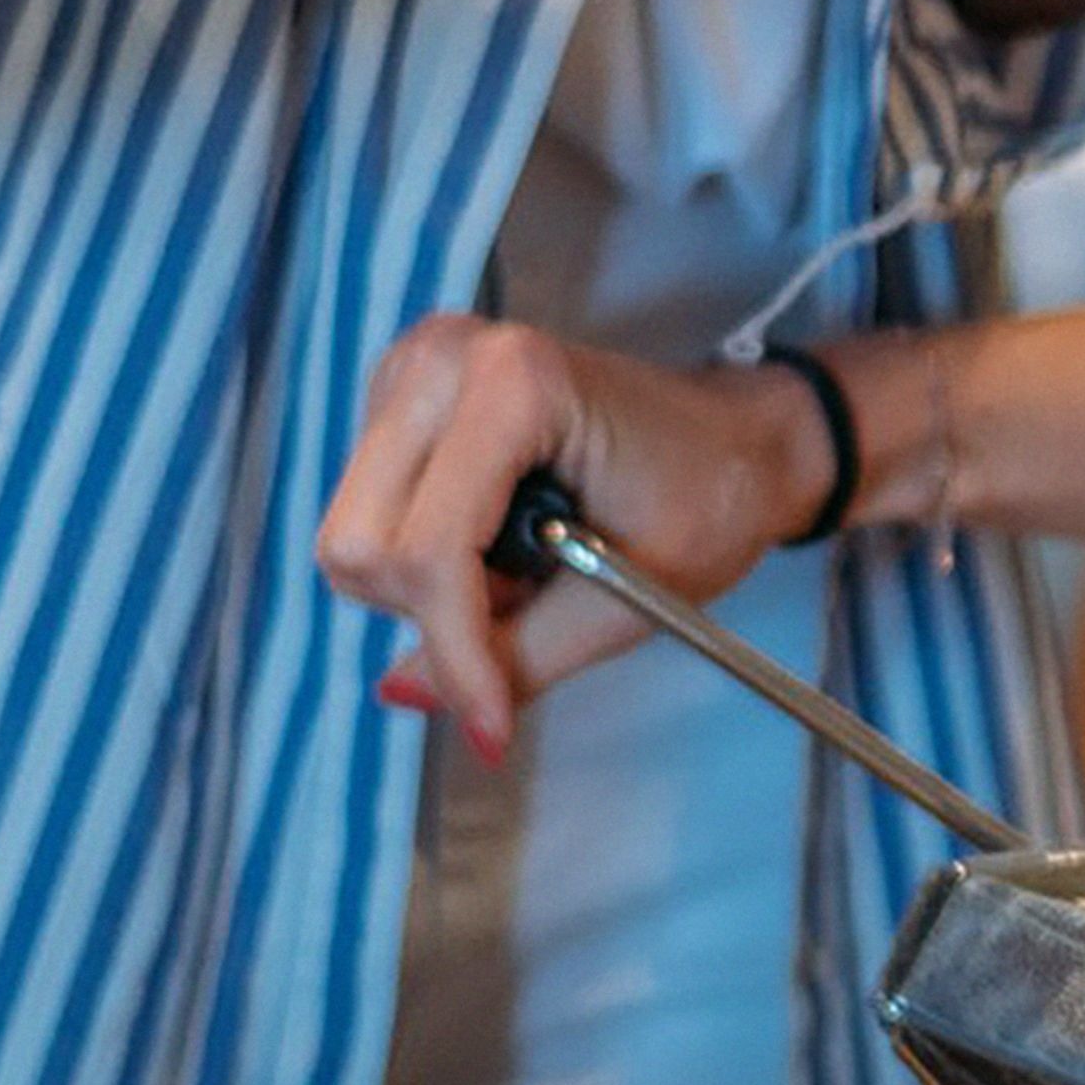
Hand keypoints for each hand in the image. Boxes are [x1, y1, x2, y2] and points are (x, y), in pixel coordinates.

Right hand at [317, 314, 832, 756]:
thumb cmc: (706, 498)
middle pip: (363, 545)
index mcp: (515, 380)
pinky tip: (499, 539)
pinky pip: (369, 519)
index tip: (492, 727)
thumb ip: (516, 656)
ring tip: (526, 566)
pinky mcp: (397, 400)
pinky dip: (426, 560)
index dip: (458, 650)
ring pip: (353, 539)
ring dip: (430, 589)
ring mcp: (411, 370)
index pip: (431, 549)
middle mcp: (444, 357)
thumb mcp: (630, 597)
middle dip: (436, 614)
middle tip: (530, 609)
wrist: (731, 441)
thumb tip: (401, 692)